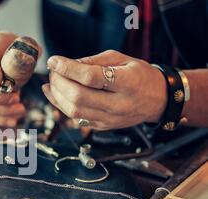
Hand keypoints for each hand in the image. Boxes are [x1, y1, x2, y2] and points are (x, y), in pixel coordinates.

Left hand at [42, 50, 166, 130]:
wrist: (158, 100)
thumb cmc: (139, 75)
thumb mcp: (122, 59)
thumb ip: (93, 61)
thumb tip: (66, 64)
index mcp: (127, 83)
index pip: (91, 77)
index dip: (68, 69)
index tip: (54, 61)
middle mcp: (119, 105)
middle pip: (79, 97)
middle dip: (59, 82)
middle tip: (53, 71)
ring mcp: (110, 119)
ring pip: (74, 111)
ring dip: (57, 95)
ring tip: (52, 82)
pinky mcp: (102, 127)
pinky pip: (75, 118)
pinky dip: (61, 106)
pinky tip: (54, 93)